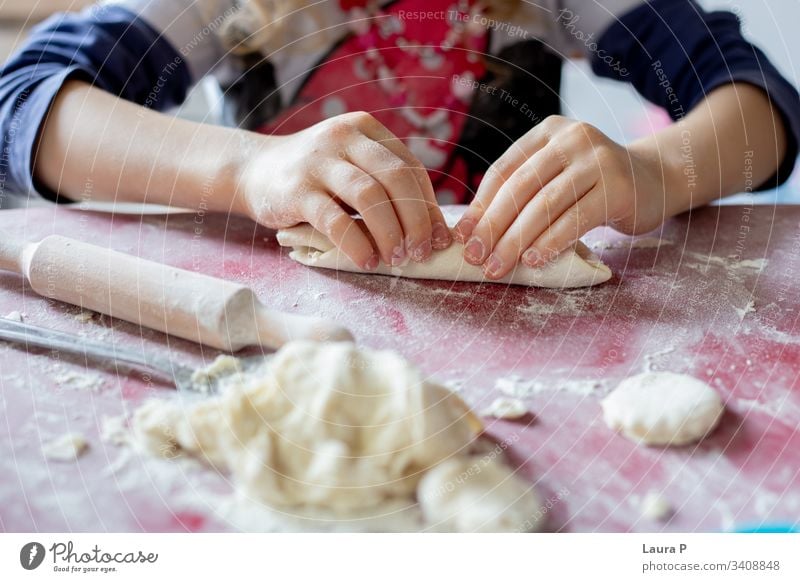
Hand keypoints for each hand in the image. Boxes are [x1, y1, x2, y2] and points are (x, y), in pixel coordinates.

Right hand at [239, 111, 451, 269]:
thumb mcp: (350, 167)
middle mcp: (343, 138)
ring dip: (390, 233)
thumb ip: (384, 185)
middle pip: (397, 178)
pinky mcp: (296, 190)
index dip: (429, 207)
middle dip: (416, 221)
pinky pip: (335, 220)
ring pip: (370, 196)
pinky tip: (366, 261)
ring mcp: (318, 162)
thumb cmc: (314, 178)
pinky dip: (356, 244)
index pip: (410, 168)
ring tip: (396, 259)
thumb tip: (429, 230)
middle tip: (420, 252)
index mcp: (365, 129)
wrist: (252, 171)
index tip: (438, 239)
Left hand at [453, 115, 677, 278]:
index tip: (462, 236)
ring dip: (516, 240)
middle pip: (521, 187)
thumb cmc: (594, 186)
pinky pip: (575, 219)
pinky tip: (533, 261)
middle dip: (493, 227)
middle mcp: (572, 139)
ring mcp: (598, 160)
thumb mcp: (557, 177)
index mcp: (547, 133)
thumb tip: (473, 231)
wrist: (656, 181)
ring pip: (545, 204)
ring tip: (498, 266)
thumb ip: (523, 193)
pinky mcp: (618, 187)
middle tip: (474, 257)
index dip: (480, 206)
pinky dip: (550, 242)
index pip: (504, 170)